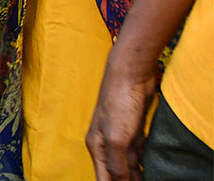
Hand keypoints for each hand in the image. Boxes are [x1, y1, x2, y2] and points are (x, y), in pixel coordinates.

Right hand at [87, 54, 152, 180]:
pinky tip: (148, 162)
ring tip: (144, 174)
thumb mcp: (117, 139)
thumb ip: (117, 164)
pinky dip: (142, 158)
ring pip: (128, 162)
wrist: (129, 75)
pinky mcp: (132, 128)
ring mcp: (119, 134)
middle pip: (116, 171)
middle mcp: (105, 142)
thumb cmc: (118, 103)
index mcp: (96, 146)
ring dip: (136, 171)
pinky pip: (137, 150)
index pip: (103, 177)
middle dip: (126, 179)